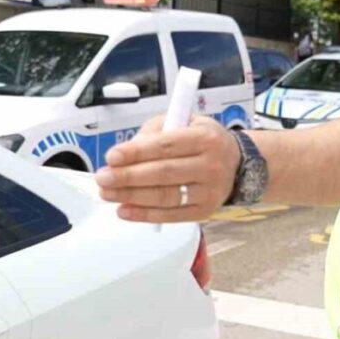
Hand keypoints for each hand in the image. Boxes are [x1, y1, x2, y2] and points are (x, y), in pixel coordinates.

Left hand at [95, 115, 241, 222]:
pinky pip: (171, 216)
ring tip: (108, 193)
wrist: (236, 164)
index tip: (112, 157)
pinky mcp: (204, 211)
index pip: (166, 145)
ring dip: (131, 197)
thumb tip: (124, 153)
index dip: (136, 152)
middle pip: (163, 173)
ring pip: (165, 196)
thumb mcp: (184, 122)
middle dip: (128, 177)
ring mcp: (209, 191)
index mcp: (205, 138)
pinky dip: (145, 215)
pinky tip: (124, 210)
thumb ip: (155, 133)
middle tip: (103, 178)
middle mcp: (210, 165)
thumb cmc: (203, 141)